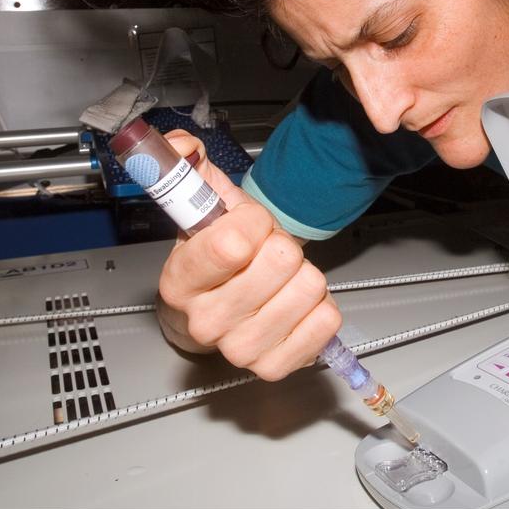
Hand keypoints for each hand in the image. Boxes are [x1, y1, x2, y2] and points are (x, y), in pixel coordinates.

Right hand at [155, 130, 340, 378]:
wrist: (212, 310)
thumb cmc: (212, 259)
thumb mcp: (198, 205)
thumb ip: (187, 163)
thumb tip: (182, 144)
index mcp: (180, 280)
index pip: (233, 243)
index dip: (253, 221)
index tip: (245, 224)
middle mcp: (207, 321)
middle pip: (281, 262)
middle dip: (280, 245)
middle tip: (263, 254)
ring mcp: (242, 349)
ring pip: (309, 286)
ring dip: (302, 274)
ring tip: (278, 278)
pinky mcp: (277, 364)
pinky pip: (327, 319)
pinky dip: (320, 305)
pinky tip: (293, 302)